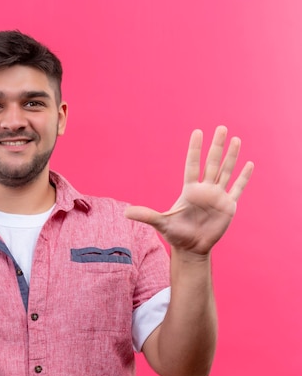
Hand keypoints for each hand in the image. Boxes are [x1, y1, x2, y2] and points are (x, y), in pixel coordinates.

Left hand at [124, 126, 253, 255]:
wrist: (191, 248)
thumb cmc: (175, 234)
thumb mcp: (161, 223)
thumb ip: (146, 215)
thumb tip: (125, 213)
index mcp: (189, 190)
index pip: (192, 164)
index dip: (195, 149)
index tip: (197, 132)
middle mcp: (204, 190)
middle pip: (212, 163)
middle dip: (217, 146)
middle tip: (221, 128)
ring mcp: (217, 196)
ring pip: (226, 172)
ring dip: (232, 156)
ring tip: (236, 139)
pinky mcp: (228, 207)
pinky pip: (237, 188)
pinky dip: (243, 177)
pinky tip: (249, 164)